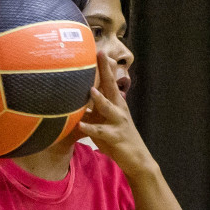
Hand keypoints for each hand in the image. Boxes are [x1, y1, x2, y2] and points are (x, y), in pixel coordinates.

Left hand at [76, 50, 156, 179]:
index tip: (98, 50)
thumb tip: (72, 102)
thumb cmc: (117, 139)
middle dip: (106, 71)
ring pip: (108, 108)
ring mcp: (118, 122)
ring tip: (91, 90)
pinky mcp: (115, 137)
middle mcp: (118, 109)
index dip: (104, 66)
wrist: (137, 159)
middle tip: (101, 55)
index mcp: (116, 103)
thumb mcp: (103, 122)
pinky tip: (81, 126)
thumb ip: (90, 111)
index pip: (109, 81)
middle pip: (111, 87)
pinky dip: (91, 128)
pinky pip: (101, 132)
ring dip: (100, 99)